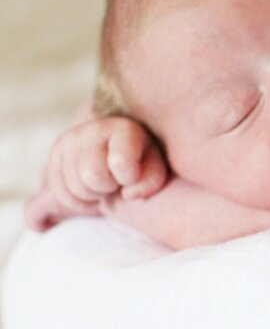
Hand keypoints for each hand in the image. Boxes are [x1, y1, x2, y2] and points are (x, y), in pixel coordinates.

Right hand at [24, 117, 167, 230]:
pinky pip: (57, 192)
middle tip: (115, 182)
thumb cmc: (141, 165)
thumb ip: (150, 181)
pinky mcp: (56, 153)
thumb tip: (128, 194)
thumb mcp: (154, 172)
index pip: (121, 163)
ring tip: (103, 185)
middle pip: (92, 176)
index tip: (132, 174)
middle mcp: (93, 129)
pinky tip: (88, 189)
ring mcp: (70, 139)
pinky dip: (75, 200)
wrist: (117, 157)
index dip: (128, 178)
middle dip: (106, 187)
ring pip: (73, 187)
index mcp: (123, 129)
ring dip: (90, 195)